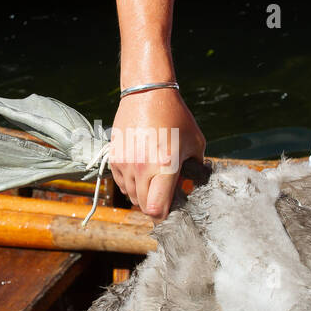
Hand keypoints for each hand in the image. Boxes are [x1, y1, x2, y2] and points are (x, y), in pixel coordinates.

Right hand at [110, 88, 204, 218]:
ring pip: (131, 196)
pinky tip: (142, 171)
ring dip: (143, 194)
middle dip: (155, 205)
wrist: (147, 94)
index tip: (171, 212)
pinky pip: (121, 184)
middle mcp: (142, 168)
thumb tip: (191, 188)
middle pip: (144, 206)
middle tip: (166, 194)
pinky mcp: (114, 159)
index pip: (157, 210)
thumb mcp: (195, 143)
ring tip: (154, 179)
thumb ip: (195, 170)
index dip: (164, 217)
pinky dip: (131, 184)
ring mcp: (125, 164)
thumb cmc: (175, 117)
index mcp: (165, 166)